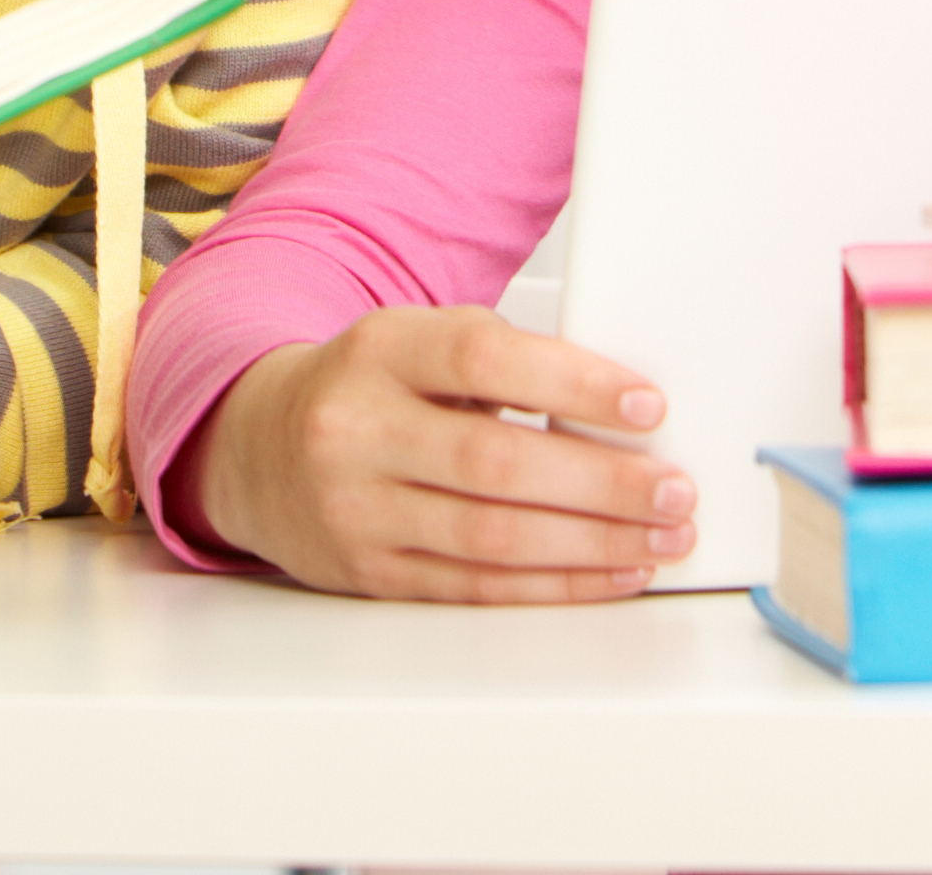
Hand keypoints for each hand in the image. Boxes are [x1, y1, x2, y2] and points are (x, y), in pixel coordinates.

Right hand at [194, 307, 696, 601]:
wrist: (258, 447)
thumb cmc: (367, 387)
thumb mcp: (417, 342)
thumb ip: (502, 361)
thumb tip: (620, 410)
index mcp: (380, 351)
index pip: (483, 359)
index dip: (572, 383)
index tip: (646, 406)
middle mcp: (358, 431)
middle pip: (495, 465)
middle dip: (601, 484)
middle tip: (673, 490)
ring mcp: (357, 511)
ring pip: (490, 539)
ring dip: (593, 544)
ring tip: (661, 536)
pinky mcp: (368, 574)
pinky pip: (475, 587)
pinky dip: (554, 585)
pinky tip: (610, 573)